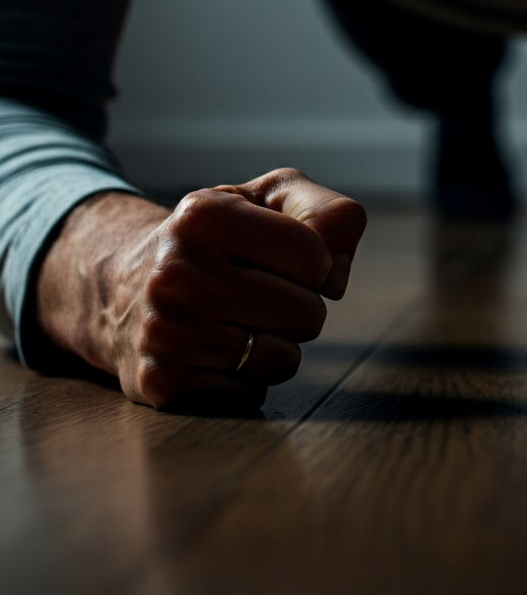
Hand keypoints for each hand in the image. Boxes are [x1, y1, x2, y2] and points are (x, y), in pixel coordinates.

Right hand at [37, 169, 366, 409]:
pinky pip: (252, 395)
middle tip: (259, 293)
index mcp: (204, 216)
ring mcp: (165, 331)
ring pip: (284, 361)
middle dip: (299, 307)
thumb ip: (329, 214)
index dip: (316, 263)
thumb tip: (338, 274)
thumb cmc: (216, 239)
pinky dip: (246, 379)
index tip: (283, 259)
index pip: (316, 256)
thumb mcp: (269, 199)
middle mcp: (177, 272)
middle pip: (308, 314)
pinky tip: (214, 352)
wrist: (121, 285)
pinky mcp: (161, 383)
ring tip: (236, 320)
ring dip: (276, 345)